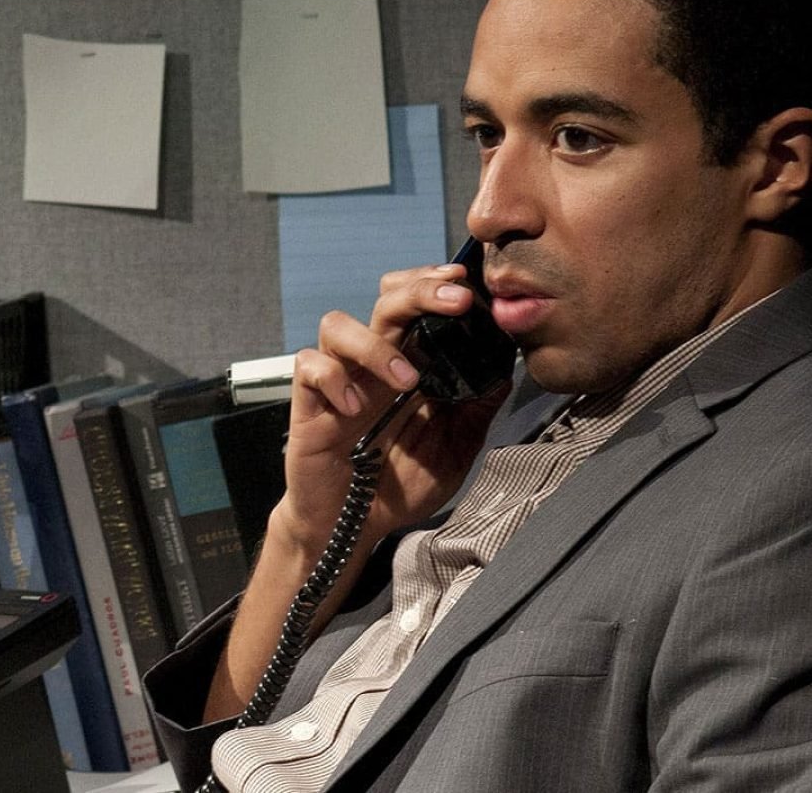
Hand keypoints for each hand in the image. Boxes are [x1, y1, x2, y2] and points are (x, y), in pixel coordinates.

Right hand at [277, 261, 510, 559]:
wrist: (350, 528)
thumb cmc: (397, 488)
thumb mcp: (453, 450)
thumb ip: (476, 410)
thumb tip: (504, 370)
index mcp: (407, 367)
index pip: (417, 305)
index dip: (437, 284)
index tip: (467, 283)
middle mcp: (372, 365)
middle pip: (385, 301)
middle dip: (420, 292)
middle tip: (455, 301)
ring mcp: (338, 381)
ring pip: (338, 323)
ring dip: (374, 343)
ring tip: (406, 379)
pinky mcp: (308, 405)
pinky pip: (308, 365)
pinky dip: (332, 378)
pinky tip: (354, 408)